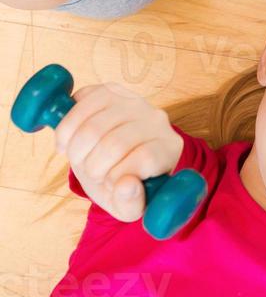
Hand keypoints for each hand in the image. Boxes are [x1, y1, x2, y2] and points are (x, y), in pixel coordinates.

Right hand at [54, 83, 182, 221]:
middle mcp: (155, 120)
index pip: (145, 157)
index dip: (119, 177)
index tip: (114, 185)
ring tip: (83, 159)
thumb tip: (127, 185)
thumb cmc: (127, 184)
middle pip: (114, 144)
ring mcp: (133, 101)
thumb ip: (131, 204)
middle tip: (95, 174)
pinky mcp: (111, 90)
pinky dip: (66, 129)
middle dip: (93, 168)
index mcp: (168, 148)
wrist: (117, 159)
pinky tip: (70, 141)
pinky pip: (81, 102)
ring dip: (77, 151)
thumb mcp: (129, 206)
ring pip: (93, 127)